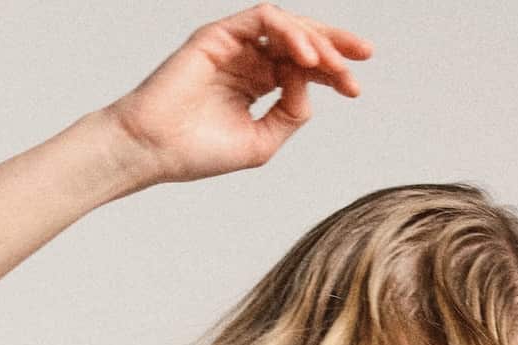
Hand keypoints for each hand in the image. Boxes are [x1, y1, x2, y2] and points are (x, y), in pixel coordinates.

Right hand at [105, 6, 370, 185]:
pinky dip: (288, 31)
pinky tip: (304, 56)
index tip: (355, 89)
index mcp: (258, 84)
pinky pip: (262, 19)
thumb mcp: (261, 142)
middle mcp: (248, 60)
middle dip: (336, 45)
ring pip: (286, 26)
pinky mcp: (218, 34)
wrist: (153, 150)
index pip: (304, 68)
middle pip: (302, 41)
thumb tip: (312, 83)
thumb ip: (291, 114)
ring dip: (314, 41)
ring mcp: (234, 45)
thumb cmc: (197, 152)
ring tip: (329, 64)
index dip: (333, 74)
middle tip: (364, 56)